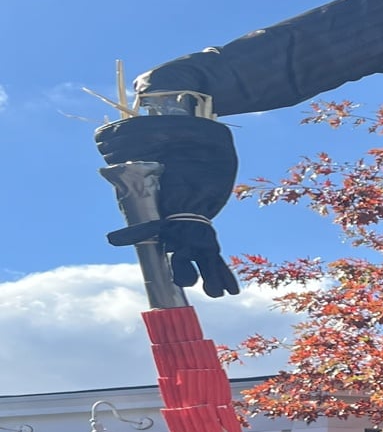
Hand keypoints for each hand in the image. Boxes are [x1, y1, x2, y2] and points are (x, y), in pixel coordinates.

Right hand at [97, 114, 239, 296]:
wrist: (199, 139)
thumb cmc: (171, 143)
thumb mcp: (150, 146)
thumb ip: (129, 147)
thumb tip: (103, 137)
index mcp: (158, 208)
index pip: (146, 225)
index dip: (134, 234)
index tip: (117, 240)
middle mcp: (175, 222)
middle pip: (178, 247)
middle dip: (182, 266)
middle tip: (186, 282)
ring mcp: (195, 227)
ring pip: (199, 257)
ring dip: (207, 275)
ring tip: (215, 293)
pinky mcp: (211, 229)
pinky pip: (215, 255)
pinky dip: (222, 272)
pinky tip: (230, 290)